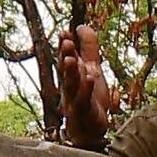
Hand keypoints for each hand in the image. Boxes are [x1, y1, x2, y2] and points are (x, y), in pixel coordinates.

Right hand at [54, 23, 115, 148]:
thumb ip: (89, 48)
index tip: (64, 32)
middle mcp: (70, 87)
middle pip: (66, 70)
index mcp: (71, 76)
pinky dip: (86, 90)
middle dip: (65, 56)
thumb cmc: (89, 98)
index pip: (65, 58)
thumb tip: (81, 26)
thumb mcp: (92, 68)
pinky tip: (90, 79)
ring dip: (70, 73)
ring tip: (72, 59)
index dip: (64, 47)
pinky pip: (83, 101)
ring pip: (71, 85)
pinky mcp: (84, 113)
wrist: (91, 130)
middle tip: (66, 42)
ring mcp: (75, 101)